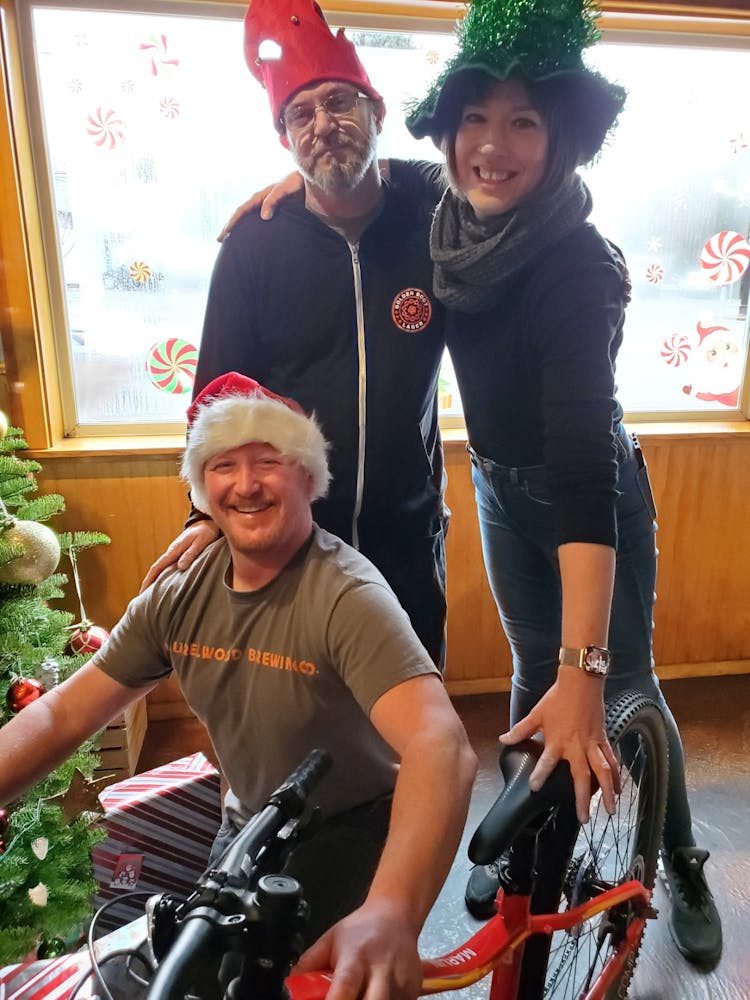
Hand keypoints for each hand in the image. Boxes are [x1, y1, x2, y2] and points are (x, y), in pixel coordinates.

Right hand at [139, 520, 220, 591]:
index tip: (142, 592)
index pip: (157, 567)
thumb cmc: (206, 531)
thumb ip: (191, 553)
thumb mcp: (201, 542)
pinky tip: (167, 585)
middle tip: (143, 599)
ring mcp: (175, 554)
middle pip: (156, 570)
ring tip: (153, 597)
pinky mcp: (180, 555)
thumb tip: (180, 566)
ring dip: (156, 581)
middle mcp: (172, 553)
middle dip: (149, 583)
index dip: (149, 580)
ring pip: (163, 570)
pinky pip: (170, 568)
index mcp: (174, 550)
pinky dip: (165, 577)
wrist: (207, 521)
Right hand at [216, 171, 304, 239]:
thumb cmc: (296, 184)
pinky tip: (251, 239)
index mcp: (259, 197)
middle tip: (219, 240)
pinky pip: (257, 222)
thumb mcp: (285, 189)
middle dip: (229, 227)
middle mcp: (259, 203)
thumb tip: (263, 216)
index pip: (241, 211)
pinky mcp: (272, 213)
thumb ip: (274, 200)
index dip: (231, 222)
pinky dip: (251, 230)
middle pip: (240, 216)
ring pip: (247, 219)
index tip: (223, 234)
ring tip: (232, 242)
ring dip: (239, 229)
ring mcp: (264, 208)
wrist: (306, 181)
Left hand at [293, 901, 422, 999]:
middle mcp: (381, 969)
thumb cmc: (360, 930)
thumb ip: (309, 964)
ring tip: (360, 992)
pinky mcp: (414, 989)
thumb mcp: (330, 940)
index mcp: (356, 956)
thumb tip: (288, 986)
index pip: (345, 987)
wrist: (395, 915)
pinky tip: (375, 993)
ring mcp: (401, 981)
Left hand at [499, 667, 619, 822]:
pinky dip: (616, 774)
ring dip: (607, 791)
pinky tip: (618, 787)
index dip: (540, 775)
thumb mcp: (536, 714)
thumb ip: (520, 730)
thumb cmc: (557, 698)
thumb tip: (503, 739)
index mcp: (558, 741)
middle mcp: (577, 747)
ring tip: (610, 809)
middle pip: (582, 777)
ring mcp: (593, 744)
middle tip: (583, 818)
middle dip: (583, 799)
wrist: (581, 682)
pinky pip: (611, 760)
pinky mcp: (603, 739)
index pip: (546, 762)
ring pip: (603, 772)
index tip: (535, 788)